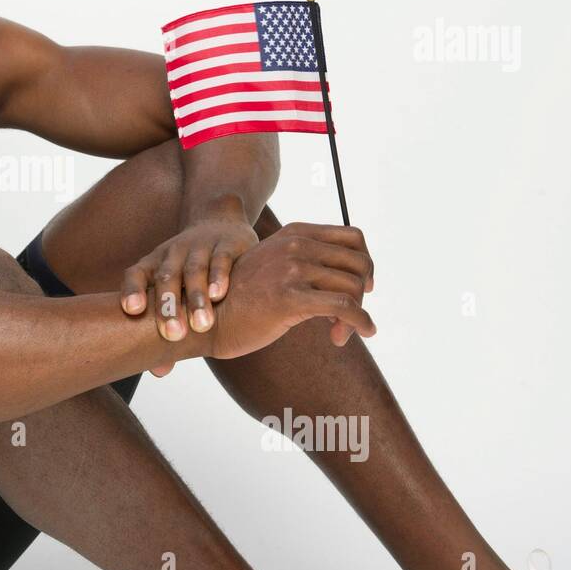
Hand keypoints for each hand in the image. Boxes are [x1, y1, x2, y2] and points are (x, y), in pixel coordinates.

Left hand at [121, 218, 259, 341]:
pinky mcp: (226, 244)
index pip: (135, 275)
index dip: (132, 291)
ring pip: (193, 271)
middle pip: (165, 278)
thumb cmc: (191, 271)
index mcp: (154, 265)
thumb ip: (167, 330)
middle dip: (168, 307)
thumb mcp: (176, 293)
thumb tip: (159, 372)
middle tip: (173, 335)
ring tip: (202, 325)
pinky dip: (219, 276)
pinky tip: (220, 294)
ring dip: (196, 297)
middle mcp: (172, 254)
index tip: (131, 311)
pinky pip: (221, 259)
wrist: (220, 222)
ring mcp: (199, 247)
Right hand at [205, 222, 376, 359]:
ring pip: (354, 287)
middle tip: (350, 315)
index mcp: (294, 234)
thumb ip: (303, 261)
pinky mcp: (291, 298)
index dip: (365, 264)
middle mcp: (296, 245)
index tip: (361, 288)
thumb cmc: (240, 300)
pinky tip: (357, 335)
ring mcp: (293, 270)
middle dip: (362, 292)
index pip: (353, 238)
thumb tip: (347, 278)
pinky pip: (345, 308)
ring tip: (339, 332)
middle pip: (359, 263)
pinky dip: (360, 323)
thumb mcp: (272, 266)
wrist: (206, 319)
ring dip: (357, 314)